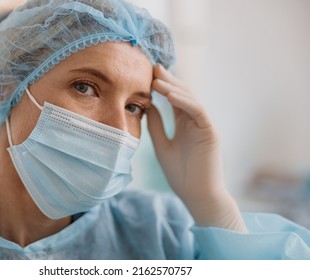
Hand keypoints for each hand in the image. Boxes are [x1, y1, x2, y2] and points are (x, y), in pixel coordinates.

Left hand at [147, 64, 246, 231]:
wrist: (196, 195)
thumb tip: (147, 106)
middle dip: (168, 81)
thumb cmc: (180, 174)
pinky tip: (169, 95)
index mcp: (184, 125)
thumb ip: (156, 126)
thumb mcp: (162, 146)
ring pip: (190, 99)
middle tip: (153, 67)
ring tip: (156, 79)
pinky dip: (184, 102)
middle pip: (182, 95)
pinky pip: (197, 111)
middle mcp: (195, 121)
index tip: (147, 75)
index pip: (174, 100)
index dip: (162, 86)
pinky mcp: (210, 131)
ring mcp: (204, 125)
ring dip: (173, 88)